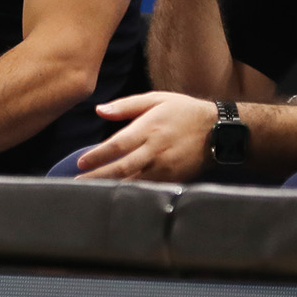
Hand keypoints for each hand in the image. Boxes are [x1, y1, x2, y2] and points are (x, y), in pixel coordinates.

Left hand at [74, 92, 218, 181]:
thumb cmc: (182, 112)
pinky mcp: (173, 179)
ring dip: (112, 188)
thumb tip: (99, 110)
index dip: (98, 156)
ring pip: (134, 182)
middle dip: (98, 176)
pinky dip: (131, 194)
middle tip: (78, 182)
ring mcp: (165, 168)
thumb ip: (126, 106)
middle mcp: (156, 150)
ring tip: (91, 192)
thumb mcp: (156, 99)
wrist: (218, 131)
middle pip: (123, 167)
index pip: (118, 145)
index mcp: (149, 128)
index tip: (81, 163)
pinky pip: (148, 189)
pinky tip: (117, 197)